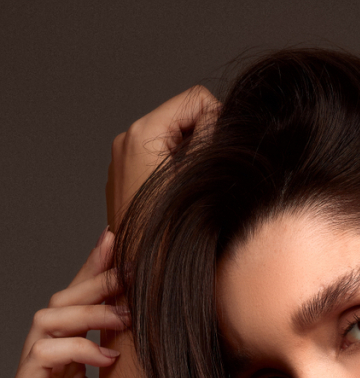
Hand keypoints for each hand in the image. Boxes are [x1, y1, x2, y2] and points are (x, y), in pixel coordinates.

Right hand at [5, 231, 129, 377]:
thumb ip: (137, 354)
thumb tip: (164, 315)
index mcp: (74, 358)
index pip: (79, 302)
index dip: (94, 269)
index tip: (117, 241)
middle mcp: (49, 364)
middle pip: (60, 303)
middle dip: (93, 285)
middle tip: (126, 279)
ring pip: (46, 321)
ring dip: (87, 313)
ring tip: (123, 320)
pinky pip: (40, 356)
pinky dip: (74, 348)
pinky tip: (106, 355)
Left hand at [106, 85, 219, 229]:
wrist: (138, 278)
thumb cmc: (167, 236)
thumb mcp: (199, 179)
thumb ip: (211, 138)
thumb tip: (221, 117)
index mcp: (141, 134)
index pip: (196, 100)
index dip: (218, 123)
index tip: (219, 158)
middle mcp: (126, 140)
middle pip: (183, 118)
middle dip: (202, 141)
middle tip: (206, 179)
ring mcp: (122, 159)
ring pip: (173, 139)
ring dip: (190, 158)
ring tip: (191, 192)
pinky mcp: (124, 177)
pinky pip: (158, 158)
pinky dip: (174, 171)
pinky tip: (176, 200)